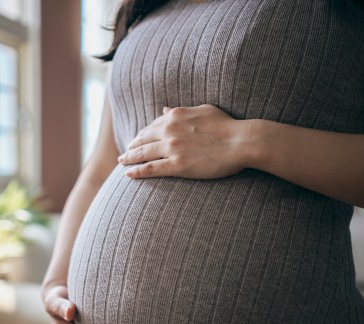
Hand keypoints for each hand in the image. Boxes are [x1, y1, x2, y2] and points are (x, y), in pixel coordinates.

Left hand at [117, 104, 251, 178]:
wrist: (241, 142)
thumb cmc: (227, 125)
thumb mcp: (202, 110)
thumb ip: (181, 110)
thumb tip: (165, 109)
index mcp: (175, 116)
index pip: (152, 126)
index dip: (142, 134)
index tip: (137, 140)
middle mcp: (169, 130)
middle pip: (143, 139)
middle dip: (132, 146)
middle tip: (125, 153)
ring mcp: (172, 148)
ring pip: (143, 154)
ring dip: (129, 158)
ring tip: (122, 162)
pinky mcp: (177, 165)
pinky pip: (151, 168)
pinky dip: (137, 171)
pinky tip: (128, 174)